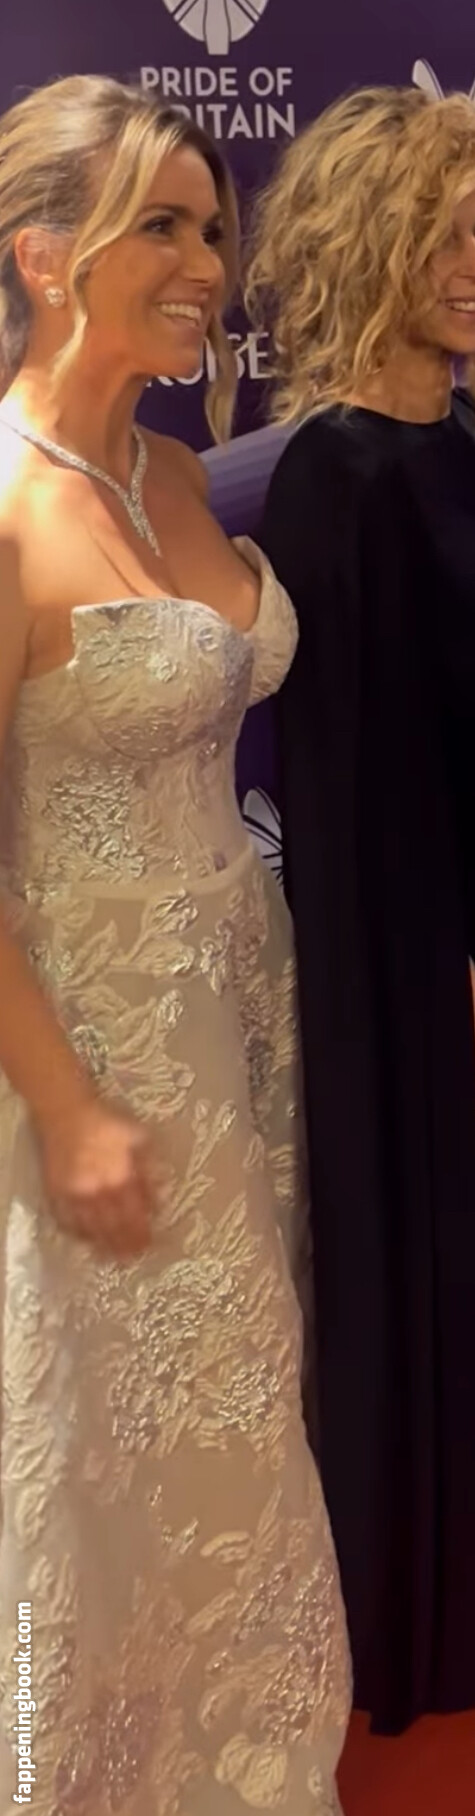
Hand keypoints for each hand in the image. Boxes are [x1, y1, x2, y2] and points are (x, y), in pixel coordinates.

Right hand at [36, 1094, 161, 1256]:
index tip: (149, 1245)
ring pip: (90, 1230)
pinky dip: (77, 1234)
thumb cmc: (108, 1123)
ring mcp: (75, 1196)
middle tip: (132, 1258)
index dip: (142, 1235)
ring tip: (111, 1257)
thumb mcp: (140, 1140)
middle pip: (113, 1230)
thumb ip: (150, 1171)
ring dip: (102, 1246)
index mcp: (122, 1179)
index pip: (135, 1217)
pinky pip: (66, 1221)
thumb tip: (158, 1201)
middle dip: (124, 1247)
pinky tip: (85, 1239)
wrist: (67, 1112)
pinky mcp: (56, 1193)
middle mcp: (99, 1193)